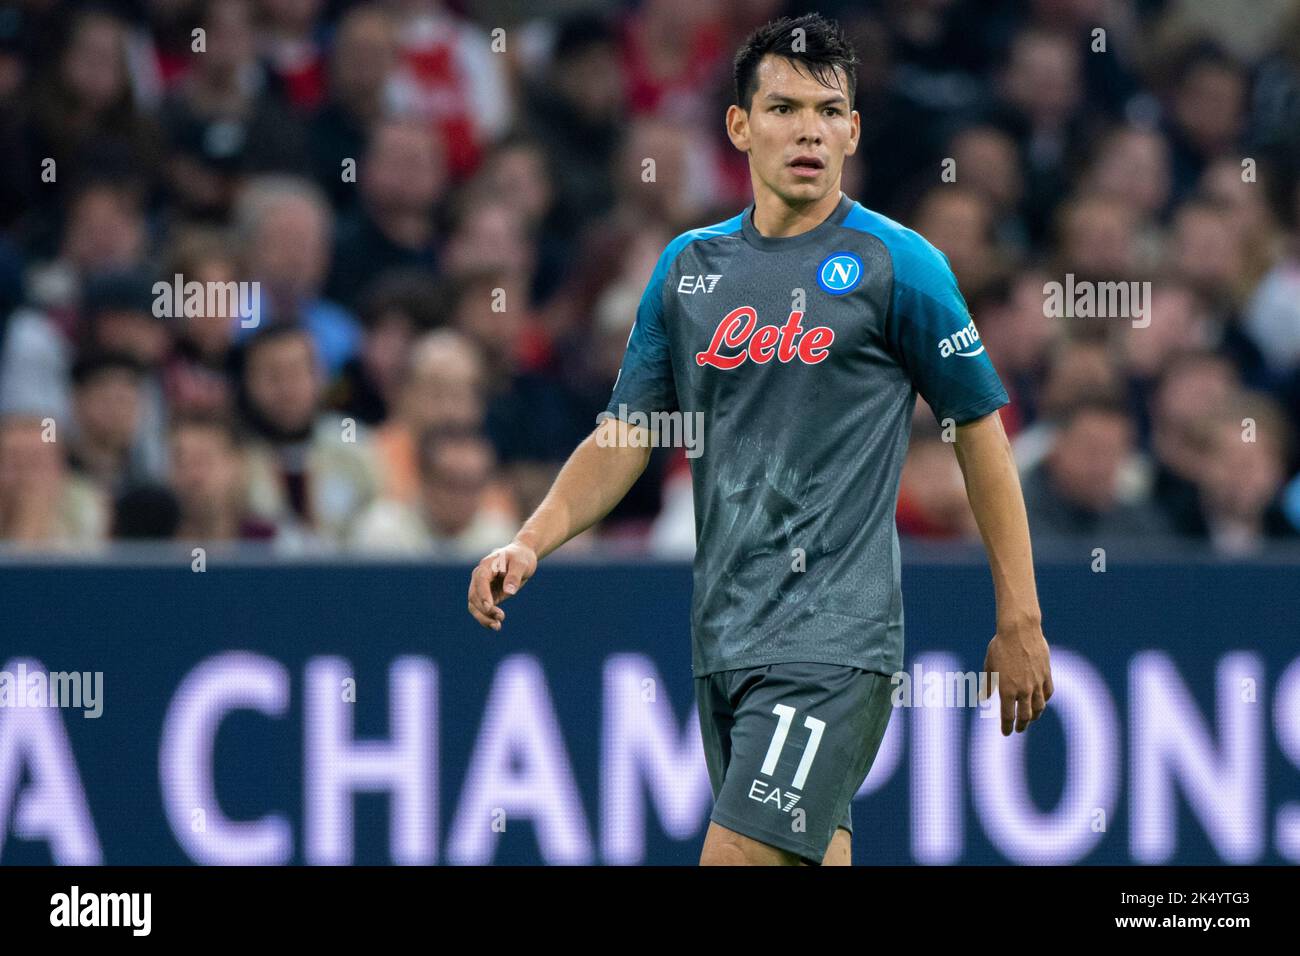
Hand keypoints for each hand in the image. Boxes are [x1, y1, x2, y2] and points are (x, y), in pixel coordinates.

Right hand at [467, 540, 537, 630]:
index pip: (480, 581)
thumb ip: (514, 576)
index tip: (490, 607)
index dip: (483, 595)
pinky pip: (481, 609)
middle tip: (501, 617)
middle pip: (474, 596)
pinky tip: (496, 625)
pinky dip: (486, 618)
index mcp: (486, 566)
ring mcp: (481, 587)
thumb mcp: (521, 564)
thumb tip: (509, 591)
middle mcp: (479, 577)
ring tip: (497, 626)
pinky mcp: (487, 596)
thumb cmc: (521, 557)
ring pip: (474, 605)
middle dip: (484, 610)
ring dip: (483, 617)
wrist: (522, 556)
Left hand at [982, 621, 1052, 735]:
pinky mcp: (1047, 674)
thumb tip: (983, 698)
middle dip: (1021, 726)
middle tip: (1018, 729)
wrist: (1019, 630)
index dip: (1007, 727)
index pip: (1008, 716)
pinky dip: (1044, 700)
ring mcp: (1037, 683)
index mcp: (1006, 689)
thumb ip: (988, 684)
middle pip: (1025, 716)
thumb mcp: (990, 665)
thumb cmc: (1000, 646)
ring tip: (1030, 718)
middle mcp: (1023, 689)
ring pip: (1039, 707)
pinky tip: (1041, 702)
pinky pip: (1048, 693)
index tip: (1006, 733)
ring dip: (1034, 716)